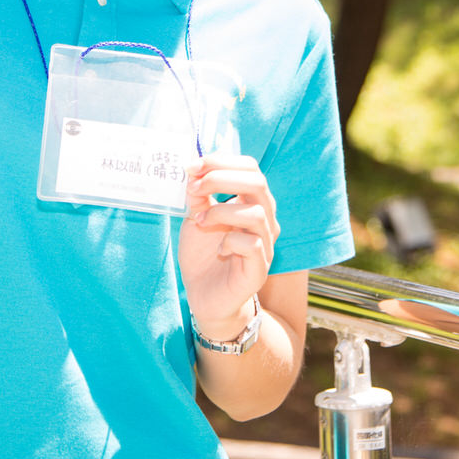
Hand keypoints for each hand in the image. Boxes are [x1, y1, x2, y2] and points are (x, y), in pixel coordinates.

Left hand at [178, 154, 278, 335]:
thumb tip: (193, 170)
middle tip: (194, 187)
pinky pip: (254, 245)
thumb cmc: (203, 256)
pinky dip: (231, 241)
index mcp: (251, 201)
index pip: (250, 168)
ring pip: (256, 213)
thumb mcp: (196, 217)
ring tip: (200, 221)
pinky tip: (219, 249)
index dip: (222, 161)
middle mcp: (264, 219)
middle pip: (258, 182)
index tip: (193, 166)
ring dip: (221, 211)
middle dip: (222, 178)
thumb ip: (198, 195)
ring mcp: (266, 244)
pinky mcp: (260, 269)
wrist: (205, 297)